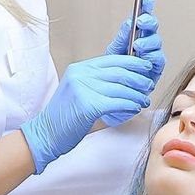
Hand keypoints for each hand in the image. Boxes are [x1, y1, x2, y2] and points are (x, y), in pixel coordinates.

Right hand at [20, 55, 153, 173]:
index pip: (112, 59)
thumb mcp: (77, 91)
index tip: (145, 68)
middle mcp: (80, 75)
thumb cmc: (64, 118)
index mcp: (78, 69)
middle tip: (148, 86)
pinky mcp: (87, 105)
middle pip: (119, 71)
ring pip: (120, 87)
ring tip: (143, 100)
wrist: (45, 134)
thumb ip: (96, 82)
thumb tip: (124, 79)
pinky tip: (135, 108)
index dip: (132, 63)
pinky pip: (117, 102)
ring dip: (136, 94)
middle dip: (138, 78)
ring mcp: (83, 89)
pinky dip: (130, 105)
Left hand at [102, 0, 165, 126]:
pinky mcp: (155, 72)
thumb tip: (129, 22)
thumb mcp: (113, 54)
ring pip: (157, 44)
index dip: (146, 7)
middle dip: (149, 22)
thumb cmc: (113, 76)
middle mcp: (146, 47)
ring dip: (148, 41)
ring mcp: (152, 59)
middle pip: (153, 29)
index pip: (142, 20)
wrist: (112, 101)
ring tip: (137, 44)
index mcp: (135, 38)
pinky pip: (158, 61)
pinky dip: (151, 57)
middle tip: (141, 21)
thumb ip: (122, 38)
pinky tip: (143, 55)